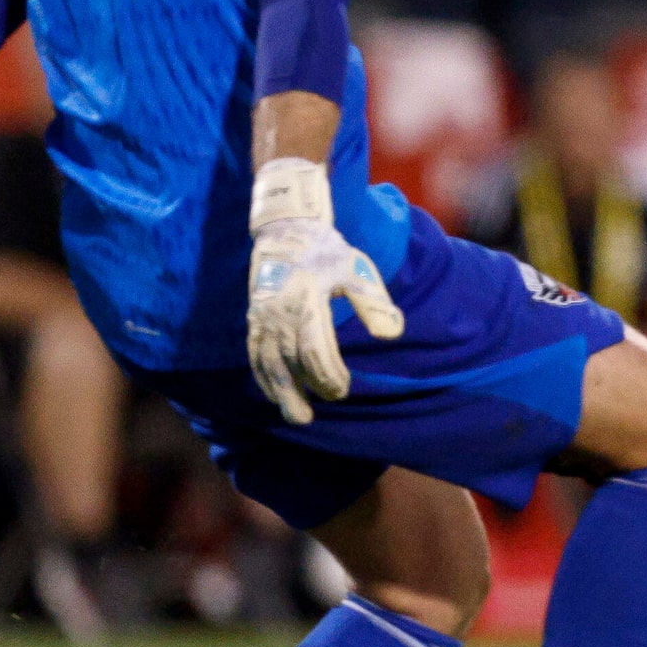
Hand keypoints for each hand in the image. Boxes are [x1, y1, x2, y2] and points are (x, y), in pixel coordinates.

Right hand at [246, 158, 403, 424]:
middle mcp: (278, 311)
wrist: (287, 229)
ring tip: (294, 416)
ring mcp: (262, 315)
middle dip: (300, 391)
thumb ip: (373, 302)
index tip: (344, 388)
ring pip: (267, 361)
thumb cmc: (327, 251)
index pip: (315, 348)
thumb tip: (393, 333)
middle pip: (287, 361)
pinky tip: (274, 393)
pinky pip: (255, 353)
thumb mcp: (356, 269)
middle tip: (310, 417)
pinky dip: (263, 376)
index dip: (328, 374)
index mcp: (306, 300)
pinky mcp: (253, 317)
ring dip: (278, 391)